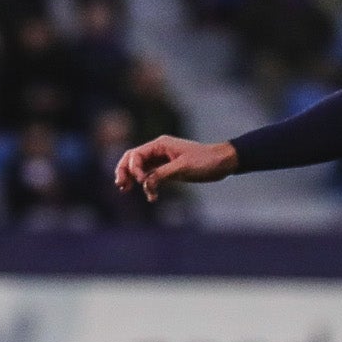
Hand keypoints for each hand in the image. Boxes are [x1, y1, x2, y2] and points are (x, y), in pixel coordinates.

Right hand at [113, 136, 236, 200]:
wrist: (222, 163)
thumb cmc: (205, 161)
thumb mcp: (182, 168)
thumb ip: (161, 175)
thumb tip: (145, 184)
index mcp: (160, 144)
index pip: (136, 155)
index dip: (132, 169)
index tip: (140, 182)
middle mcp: (158, 150)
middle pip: (132, 159)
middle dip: (124, 171)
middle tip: (120, 185)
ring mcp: (162, 159)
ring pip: (140, 168)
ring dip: (133, 179)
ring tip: (125, 190)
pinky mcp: (168, 169)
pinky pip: (151, 176)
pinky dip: (148, 186)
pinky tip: (151, 197)